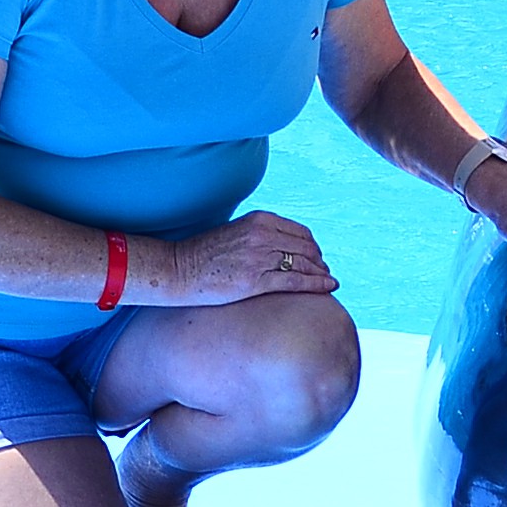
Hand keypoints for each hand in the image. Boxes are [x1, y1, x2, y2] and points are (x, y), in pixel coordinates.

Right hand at [159, 210, 336, 302]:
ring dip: (321, 273)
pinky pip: (296, 281)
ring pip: (305, 263)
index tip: (317, 257)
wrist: (177, 269)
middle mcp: (263, 235)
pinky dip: (317, 284)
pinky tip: (329, 287)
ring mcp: (260, 257)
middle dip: (320, 261)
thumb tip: (282, 246)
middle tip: (324, 272)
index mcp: (259, 219)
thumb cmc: (203, 254)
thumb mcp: (236, 232)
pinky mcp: (256, 280)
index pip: (300, 232)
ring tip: (329, 281)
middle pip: (307, 247)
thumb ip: (259, 235)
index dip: (313, 247)